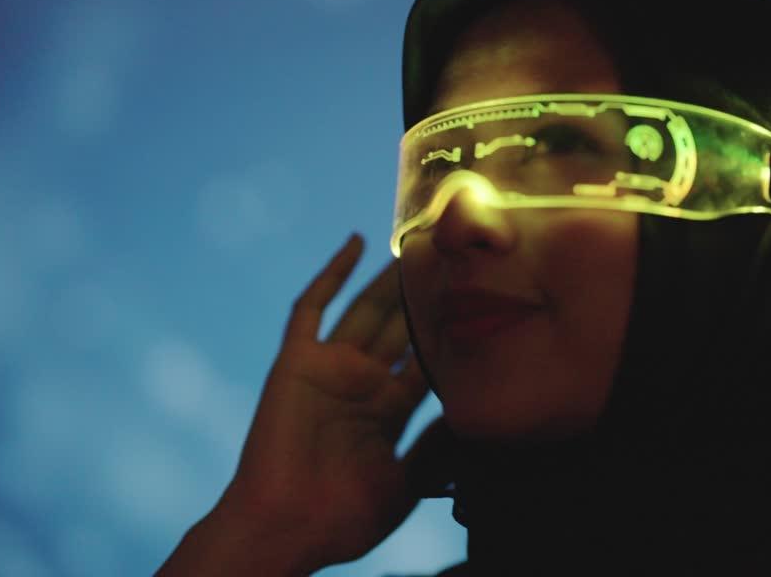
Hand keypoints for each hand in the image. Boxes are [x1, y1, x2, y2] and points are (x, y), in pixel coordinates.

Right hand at [161, 234, 444, 575]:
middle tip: (453, 253)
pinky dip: (331, 274)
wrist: (285, 528)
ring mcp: (329, 368)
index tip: (485, 296)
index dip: (453, 329)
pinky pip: (311, 308)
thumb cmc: (343, 518)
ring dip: (388, 277)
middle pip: (401, 325)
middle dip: (424, 293)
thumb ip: (436, 444)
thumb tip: (473, 410)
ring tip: (417, 241)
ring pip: (366, 308)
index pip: (427, 357)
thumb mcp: (407, 482)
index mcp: (389, 410)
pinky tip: (356, 243)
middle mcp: (362, 382)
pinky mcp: (297, 361)